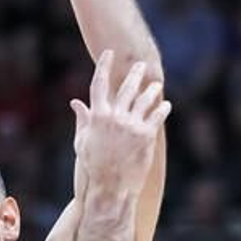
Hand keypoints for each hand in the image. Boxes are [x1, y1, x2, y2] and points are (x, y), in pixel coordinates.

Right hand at [70, 49, 171, 201]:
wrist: (110, 187)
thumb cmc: (93, 166)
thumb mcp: (83, 141)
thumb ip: (82, 119)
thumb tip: (75, 102)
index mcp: (97, 116)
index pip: (99, 84)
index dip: (104, 66)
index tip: (109, 53)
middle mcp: (115, 117)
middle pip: (126, 88)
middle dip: (134, 74)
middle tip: (140, 65)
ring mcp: (131, 125)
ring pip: (144, 99)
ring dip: (151, 90)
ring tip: (156, 85)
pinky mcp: (146, 135)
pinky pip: (156, 116)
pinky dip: (161, 108)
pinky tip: (165, 104)